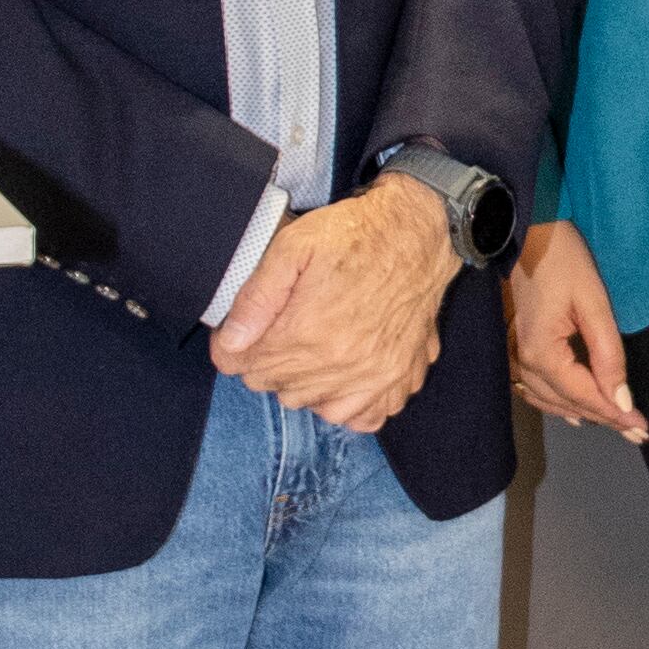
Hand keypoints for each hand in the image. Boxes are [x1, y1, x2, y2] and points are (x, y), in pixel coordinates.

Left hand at [211, 173, 454, 431]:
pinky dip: (347, 403)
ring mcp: (374, 376)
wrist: (418, 232)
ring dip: (301, 382)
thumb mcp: (293, 246)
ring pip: (311, 404)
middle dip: (266, 360)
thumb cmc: (355, 234)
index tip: (241, 329)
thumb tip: (231, 342)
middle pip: (273, 386)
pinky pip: (362, 417)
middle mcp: (340, 364)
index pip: (242, 365)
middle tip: (278, 328)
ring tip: (309, 347)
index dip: (232, 345)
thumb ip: (256, 297)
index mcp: (308, 332)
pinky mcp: (400, 377)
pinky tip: (342, 374)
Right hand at [508, 219, 639, 440]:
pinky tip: (574, 413)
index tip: (642, 427)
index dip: (615, 413)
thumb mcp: (594, 303)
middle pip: (570, 402)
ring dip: (586, 413)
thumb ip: (609, 354)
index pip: (585, 395)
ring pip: (552, 400)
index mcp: (542, 353)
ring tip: (618, 426)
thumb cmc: (563, 259)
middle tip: (639, 433)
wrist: (530, 232)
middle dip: (606, 418)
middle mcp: (526, 361)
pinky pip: (537, 388)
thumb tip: (621, 398)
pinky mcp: (520, 346)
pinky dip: (558, 403)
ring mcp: (519, 355)